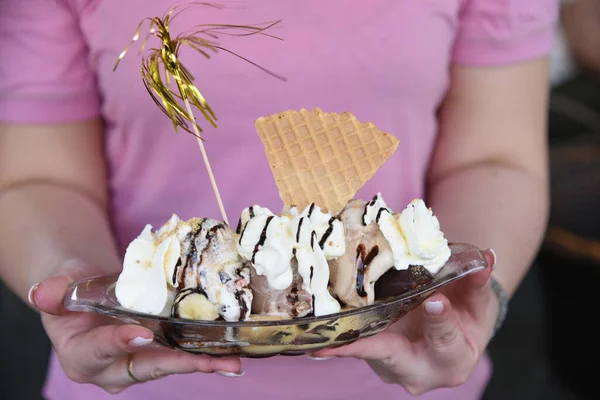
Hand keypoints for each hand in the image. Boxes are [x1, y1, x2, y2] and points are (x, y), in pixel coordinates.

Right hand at [28, 260, 242, 393]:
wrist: (89, 294)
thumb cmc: (72, 291)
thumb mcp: (60, 287)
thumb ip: (54, 292)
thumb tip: (43, 292)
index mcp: (81, 355)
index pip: (100, 351)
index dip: (119, 343)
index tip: (142, 334)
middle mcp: (112, 368)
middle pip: (147, 367)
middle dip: (180, 364)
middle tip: (210, 361)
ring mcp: (138, 363)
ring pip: (171, 364)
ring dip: (202, 363)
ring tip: (232, 361)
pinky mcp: (158, 353)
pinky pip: (181, 355)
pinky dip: (205, 354)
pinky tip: (231, 352)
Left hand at [313, 249, 498, 394]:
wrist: (454, 328)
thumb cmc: (467, 316)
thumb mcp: (478, 301)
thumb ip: (479, 282)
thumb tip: (487, 258)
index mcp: (452, 361)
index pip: (446, 342)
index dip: (442, 322)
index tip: (436, 300)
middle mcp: (417, 371)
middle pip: (391, 358)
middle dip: (363, 349)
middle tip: (331, 345)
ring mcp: (390, 365)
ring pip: (366, 350)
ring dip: (340, 341)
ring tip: (314, 331)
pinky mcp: (373, 353)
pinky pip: (354, 341)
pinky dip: (336, 332)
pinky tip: (312, 327)